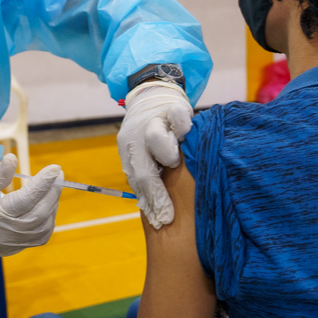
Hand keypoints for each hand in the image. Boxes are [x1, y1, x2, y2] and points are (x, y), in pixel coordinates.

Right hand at [0, 154, 62, 258]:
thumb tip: (12, 159)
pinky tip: (46, 205)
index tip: (55, 169)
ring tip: (52, 187)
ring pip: (42, 227)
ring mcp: (11, 245)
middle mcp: (3, 235)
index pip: (23, 200)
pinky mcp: (16, 249)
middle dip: (52, 193)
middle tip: (58, 175)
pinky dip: (48, 219)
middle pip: (38, 214)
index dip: (41, 184)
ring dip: (52, 205)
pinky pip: (40, 236)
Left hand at [117, 82, 192, 228]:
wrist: (150, 95)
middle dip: (158, 193)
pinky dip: (183, 127)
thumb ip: (147, 175)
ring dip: (166, 154)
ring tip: (174, 163)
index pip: (139, 181)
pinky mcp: (171, 106)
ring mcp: (154, 121)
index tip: (163, 222)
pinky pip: (178, 117)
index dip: (152, 202)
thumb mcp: (141, 153)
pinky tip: (188, 136)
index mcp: (129, 149)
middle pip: (145, 168)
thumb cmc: (148, 134)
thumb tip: (156, 212)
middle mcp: (138, 136)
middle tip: (170, 212)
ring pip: (156, 139)